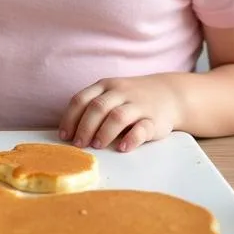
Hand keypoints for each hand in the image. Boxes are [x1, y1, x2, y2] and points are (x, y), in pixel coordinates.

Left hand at [58, 75, 182, 152]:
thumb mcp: (111, 94)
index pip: (81, 99)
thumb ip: (93, 106)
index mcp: (105, 85)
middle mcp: (120, 92)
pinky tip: (122, 147)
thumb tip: (70, 133)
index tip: (64, 136)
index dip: (70, 118)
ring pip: (118, 116)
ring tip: (97, 146)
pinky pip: (142, 128)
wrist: (169, 94)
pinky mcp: (155, 120)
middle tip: (78, 145)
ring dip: (104, 132)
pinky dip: (131, 138)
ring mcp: (138, 105)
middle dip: (85, 127)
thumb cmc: (131, 98)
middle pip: (97, 108)